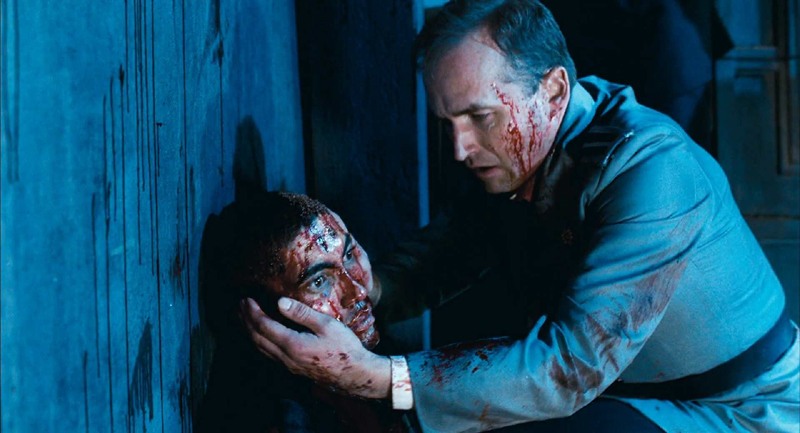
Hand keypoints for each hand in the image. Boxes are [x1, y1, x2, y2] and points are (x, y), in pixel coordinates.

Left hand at [240, 297, 390, 398]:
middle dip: (245, 321)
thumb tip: (280, 302)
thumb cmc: (344, 348)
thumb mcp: (327, 325)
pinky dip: (258, 342)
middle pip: (257, 338)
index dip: (252, 312)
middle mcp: (286, 357)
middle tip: (239, 306)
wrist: (354, 374)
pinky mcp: (293, 368)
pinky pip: (268, 354)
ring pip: (260, 348)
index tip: (246, 300)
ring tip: (243, 319)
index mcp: (293, 344)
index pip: (264, 326)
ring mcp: (288, 365)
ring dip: (249, 332)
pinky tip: (260, 336)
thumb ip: (302, 313)